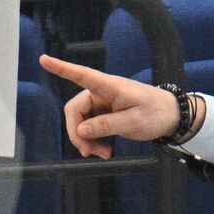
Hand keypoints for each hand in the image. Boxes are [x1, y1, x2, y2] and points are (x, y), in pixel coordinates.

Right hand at [41, 54, 181, 158]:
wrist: (170, 117)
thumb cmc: (156, 113)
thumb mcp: (134, 122)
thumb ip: (107, 125)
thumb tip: (81, 130)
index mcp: (109, 87)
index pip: (82, 75)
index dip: (62, 68)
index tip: (43, 59)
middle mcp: (101, 93)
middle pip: (75, 110)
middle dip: (77, 133)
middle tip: (89, 153)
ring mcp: (102, 104)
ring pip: (80, 122)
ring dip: (86, 140)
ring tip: (103, 154)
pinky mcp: (104, 115)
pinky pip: (89, 128)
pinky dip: (93, 141)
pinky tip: (104, 151)